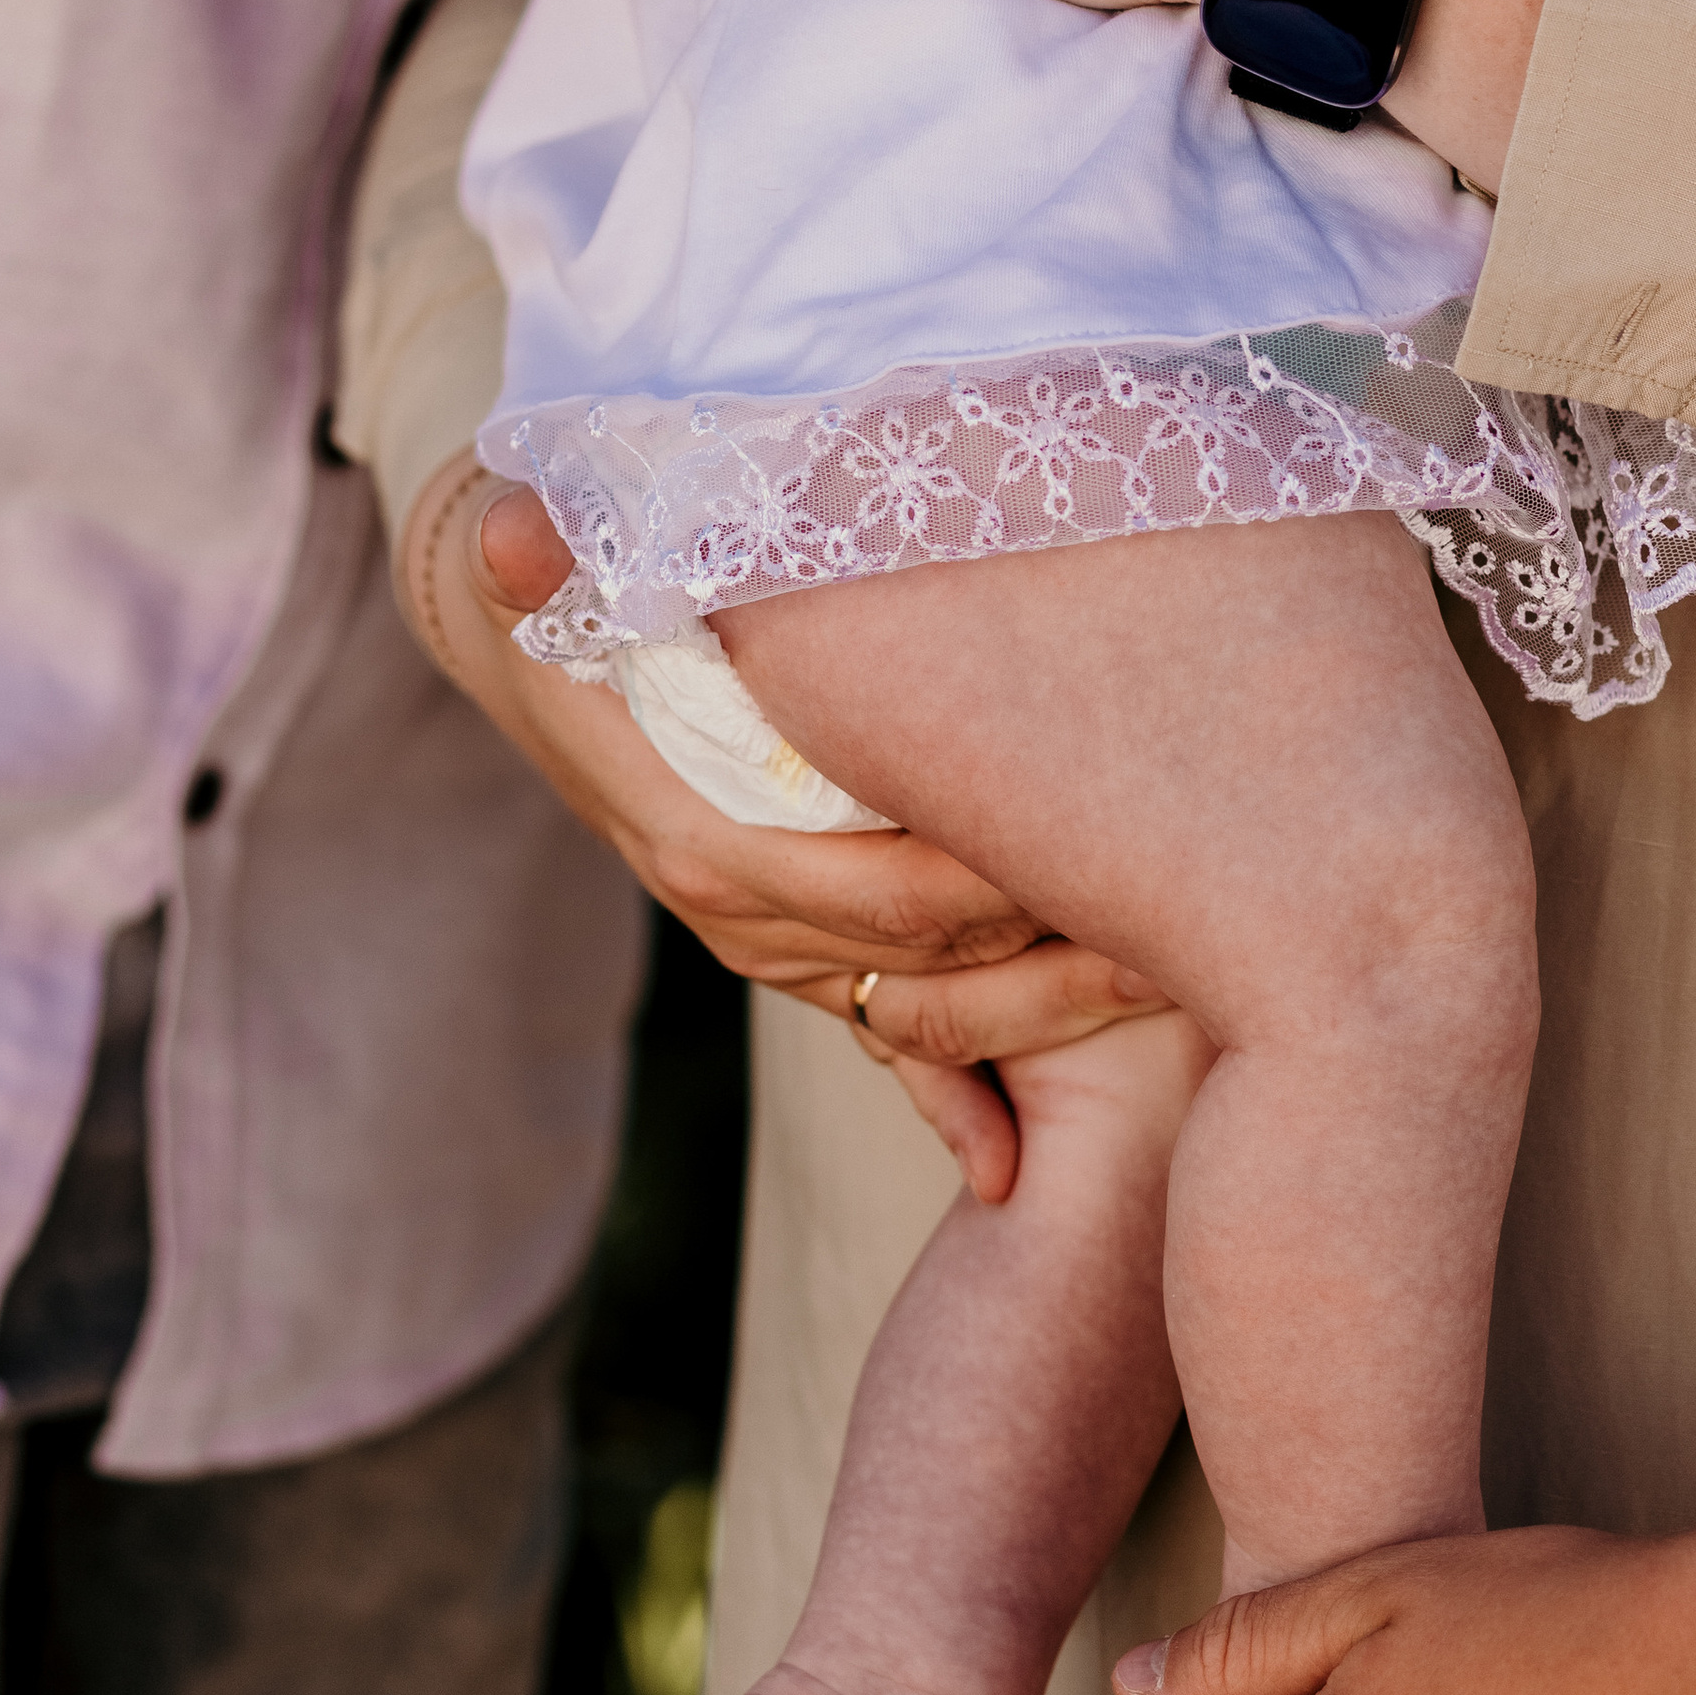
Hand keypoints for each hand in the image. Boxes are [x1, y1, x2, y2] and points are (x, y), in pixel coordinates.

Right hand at [406, 461, 1167, 1200]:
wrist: (532, 632)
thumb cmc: (575, 575)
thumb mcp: (558, 553)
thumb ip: (555, 546)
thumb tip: (511, 532)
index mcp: (695, 828)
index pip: (865, 886)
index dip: (983, 886)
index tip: (1098, 848)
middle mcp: (730, 900)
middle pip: (916, 960)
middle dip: (1050, 952)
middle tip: (1184, 921)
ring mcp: (762, 933)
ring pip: (913, 1006)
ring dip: (1033, 1012)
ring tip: (1170, 982)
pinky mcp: (790, 937)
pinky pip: (874, 1036)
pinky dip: (942, 1097)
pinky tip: (1008, 1161)